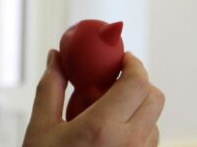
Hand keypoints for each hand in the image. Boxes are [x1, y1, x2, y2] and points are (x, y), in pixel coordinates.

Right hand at [23, 50, 163, 146]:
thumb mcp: (41, 128)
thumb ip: (51, 88)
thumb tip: (56, 58)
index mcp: (103, 128)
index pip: (137, 82)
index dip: (133, 63)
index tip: (122, 58)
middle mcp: (129, 145)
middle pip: (155, 98)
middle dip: (139, 83)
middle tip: (117, 80)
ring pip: (154, 123)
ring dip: (138, 110)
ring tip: (108, 113)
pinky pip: (149, 145)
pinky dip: (136, 133)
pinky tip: (110, 138)